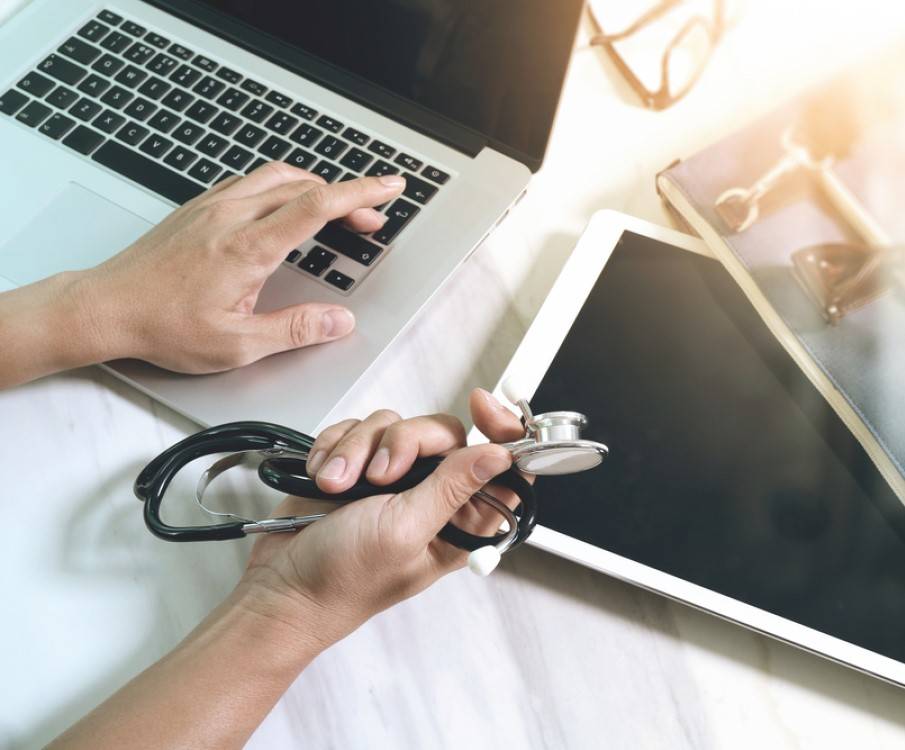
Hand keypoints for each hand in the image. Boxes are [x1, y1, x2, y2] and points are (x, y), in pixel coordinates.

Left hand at [77, 163, 404, 372]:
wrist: (107, 307)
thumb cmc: (163, 325)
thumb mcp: (236, 344)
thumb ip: (294, 329)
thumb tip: (338, 320)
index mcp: (248, 246)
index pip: (317, 205)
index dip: (360, 193)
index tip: (389, 188)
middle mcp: (232, 216)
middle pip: (304, 185)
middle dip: (346, 197)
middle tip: (369, 220)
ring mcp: (212, 207)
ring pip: (276, 176)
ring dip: (314, 186)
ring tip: (334, 209)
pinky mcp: (197, 209)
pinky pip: (250, 182)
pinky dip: (282, 187)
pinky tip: (283, 207)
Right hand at [235, 388, 525, 647]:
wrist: (281, 584)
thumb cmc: (345, 579)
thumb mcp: (405, 532)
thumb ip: (452, 488)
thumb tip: (498, 455)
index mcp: (460, 521)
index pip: (502, 466)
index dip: (500, 431)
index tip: (481, 406)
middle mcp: (431, 495)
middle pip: (443, 433)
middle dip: (406, 443)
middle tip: (378, 476)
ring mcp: (394, 477)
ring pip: (394, 425)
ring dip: (358, 450)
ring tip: (337, 487)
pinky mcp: (357, 463)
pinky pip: (357, 428)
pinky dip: (337, 447)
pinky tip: (324, 477)